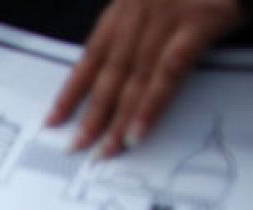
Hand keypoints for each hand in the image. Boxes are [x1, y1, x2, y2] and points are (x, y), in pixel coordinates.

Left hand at [48, 0, 246, 157]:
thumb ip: (149, 18)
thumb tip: (134, 63)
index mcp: (128, 2)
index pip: (93, 53)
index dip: (73, 88)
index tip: (55, 117)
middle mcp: (139, 8)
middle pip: (109, 70)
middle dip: (90, 112)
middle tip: (74, 146)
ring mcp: (166, 15)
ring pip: (133, 76)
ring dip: (116, 119)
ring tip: (103, 151)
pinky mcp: (196, 22)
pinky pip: (167, 72)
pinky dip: (150, 106)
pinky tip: (137, 133)